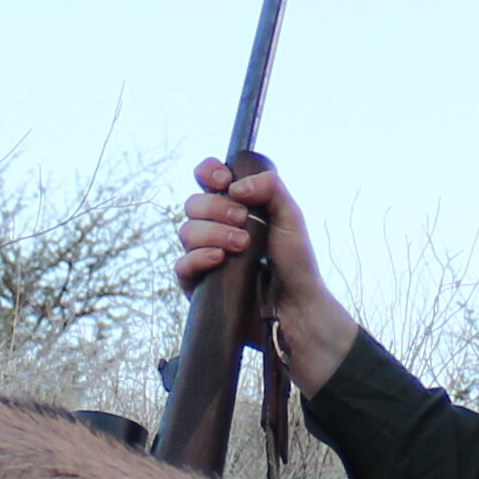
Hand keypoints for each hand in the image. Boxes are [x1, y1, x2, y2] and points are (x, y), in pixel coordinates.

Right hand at [176, 157, 359, 391]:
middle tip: (243, 220)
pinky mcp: (199, 284)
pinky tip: (218, 259)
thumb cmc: (295, 262)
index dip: (208, 172)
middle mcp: (215, 228)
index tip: (224, 180)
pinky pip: (182, 266)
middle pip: (193, 204)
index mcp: (234, 206)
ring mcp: (204, 256)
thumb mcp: (291, 217)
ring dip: (213, 233)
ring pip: (186, 232)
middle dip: (216, 208)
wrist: (296, 306)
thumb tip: (235, 186)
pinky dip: (199, 258)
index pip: (207, 179)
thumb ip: (270, 188)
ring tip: (242, 245)